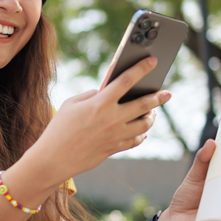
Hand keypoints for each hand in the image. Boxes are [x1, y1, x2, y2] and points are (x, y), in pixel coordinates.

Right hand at [28, 57, 170, 184]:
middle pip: (143, 104)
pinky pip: (134, 140)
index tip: (152, 61)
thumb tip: (106, 92)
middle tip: (167, 93)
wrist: (53, 159)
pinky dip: (141, 134)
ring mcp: (114, 136)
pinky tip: (142, 131)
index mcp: (100, 103)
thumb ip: (92, 95)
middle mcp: (111, 119)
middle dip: (158, 97)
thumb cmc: (59, 128)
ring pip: (144, 125)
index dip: (141, 69)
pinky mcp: (113, 149)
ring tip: (153, 112)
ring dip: (151, 117)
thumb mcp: (71, 104)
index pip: (126, 80)